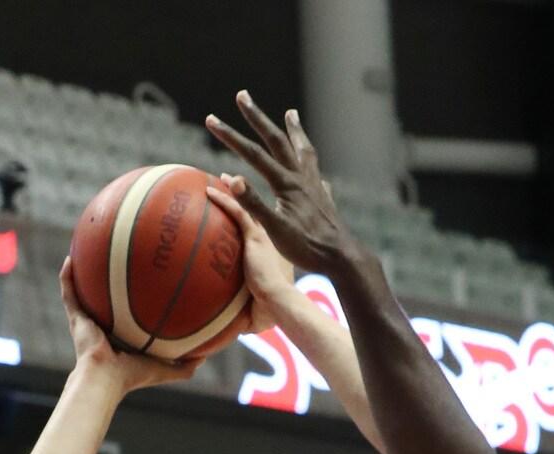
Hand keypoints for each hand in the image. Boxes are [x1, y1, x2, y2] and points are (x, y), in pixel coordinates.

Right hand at [60, 256, 199, 394]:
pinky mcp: (75, 320)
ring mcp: (86, 323)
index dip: (131, 300)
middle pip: (104, 299)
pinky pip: (69, 293)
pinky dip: (66, 277)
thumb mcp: (166, 369)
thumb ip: (185, 365)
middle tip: (115, 258)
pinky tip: (69, 258)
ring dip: (83, 274)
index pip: (126, 315)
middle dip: (108, 281)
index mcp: (121, 337)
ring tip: (85, 249)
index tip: (142, 282)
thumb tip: (206, 355)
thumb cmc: (133, 376)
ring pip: (83, 293)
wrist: (105, 378)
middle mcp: (102, 327)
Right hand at [205, 92, 359, 276]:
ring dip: (293, 129)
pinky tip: (309, 160)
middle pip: (276, 140)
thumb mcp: (275, 230)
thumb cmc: (307, 248)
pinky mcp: (323, 195)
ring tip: (290, 113)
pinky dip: (308, 156)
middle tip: (242, 96)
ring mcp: (314, 184)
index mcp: (286, 184)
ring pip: (301, 148)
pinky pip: (314, 167)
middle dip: (257, 117)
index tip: (211, 120)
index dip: (230, 136)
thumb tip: (234, 178)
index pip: (253, 154)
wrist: (342, 257)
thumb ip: (254, 205)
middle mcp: (301, 177)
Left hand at [208, 173, 295, 334]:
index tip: (245, 216)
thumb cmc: (270, 313)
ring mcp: (264, 236)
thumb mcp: (256, 310)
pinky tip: (208, 191)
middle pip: (256, 213)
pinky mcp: (256, 237)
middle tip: (233, 184)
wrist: (280, 303)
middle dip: (246, 196)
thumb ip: (243, 312)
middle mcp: (271, 240)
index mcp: (274, 254)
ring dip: (234, 190)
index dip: (254, 223)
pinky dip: (223, 200)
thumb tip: (227, 329)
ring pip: (248, 205)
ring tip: (221, 178)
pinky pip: (237, 211)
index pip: (262, 233)